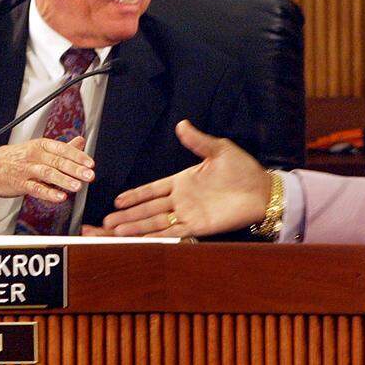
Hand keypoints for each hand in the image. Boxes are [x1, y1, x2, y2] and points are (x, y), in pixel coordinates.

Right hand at [0, 136, 94, 205]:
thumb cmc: (17, 158)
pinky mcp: (19, 184)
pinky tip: (60, 197)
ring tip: (78, 187)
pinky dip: (48, 193)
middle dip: (75, 169)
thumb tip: (81, 141)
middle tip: (90, 176)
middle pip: (57, 161)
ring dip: (64, 180)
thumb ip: (62, 148)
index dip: (77, 156)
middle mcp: (34, 156)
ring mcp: (26, 170)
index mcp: (41, 145)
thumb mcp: (38, 148)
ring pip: (47, 174)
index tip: (91, 163)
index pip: (62, 149)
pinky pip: (35, 188)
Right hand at [98, 120, 270, 237]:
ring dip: (134, 227)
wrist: (262, 189)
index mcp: (183, 181)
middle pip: (146, 209)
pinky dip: (155, 236)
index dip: (134, 196)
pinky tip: (140, 239)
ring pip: (154, 222)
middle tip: (103, 223)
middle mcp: (182, 199)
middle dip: (125, 216)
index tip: (116, 201)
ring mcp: (188, 213)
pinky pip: (173, 232)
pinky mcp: (198, 226)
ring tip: (113, 232)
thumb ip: (197, 140)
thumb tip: (181, 125)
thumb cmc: (243, 169)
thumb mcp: (218, 149)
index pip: (152, 189)